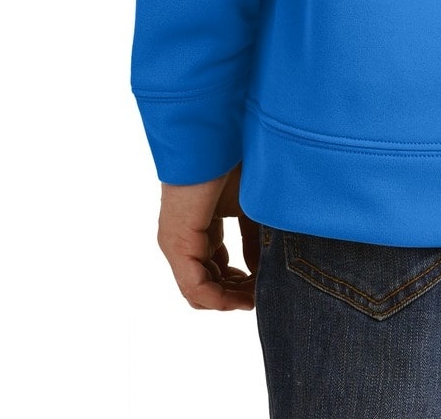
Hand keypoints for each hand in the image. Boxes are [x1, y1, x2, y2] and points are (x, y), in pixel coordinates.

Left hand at [158, 164, 260, 310]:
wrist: (217, 141)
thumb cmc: (232, 166)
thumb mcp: (248, 210)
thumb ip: (252, 240)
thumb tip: (258, 271)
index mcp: (197, 230)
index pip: (213, 270)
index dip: (238, 284)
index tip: (263, 286)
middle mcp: (183, 242)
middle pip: (207, 285)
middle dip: (235, 294)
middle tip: (261, 294)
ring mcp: (177, 245)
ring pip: (200, 291)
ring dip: (229, 299)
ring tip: (255, 298)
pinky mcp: (178, 245)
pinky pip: (195, 287)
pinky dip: (220, 298)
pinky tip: (243, 298)